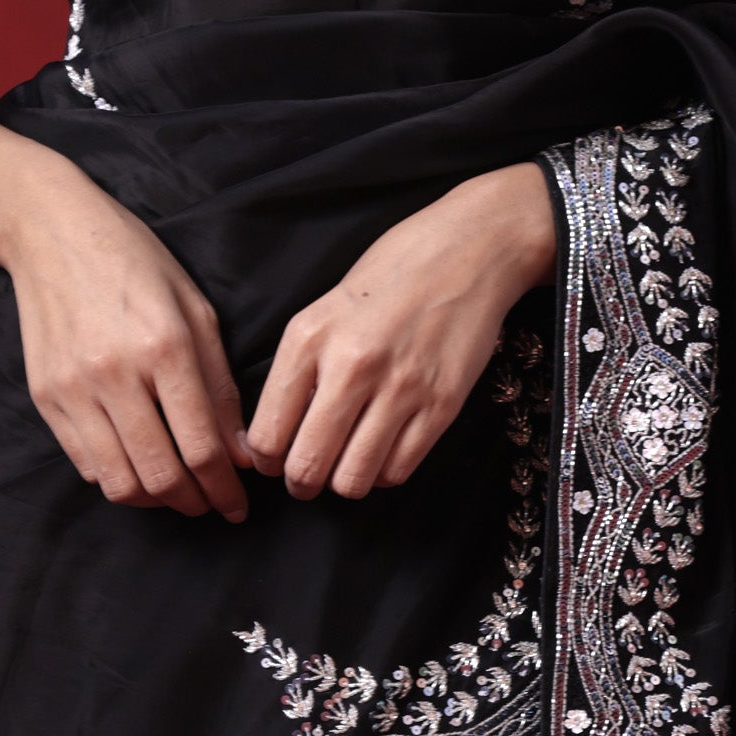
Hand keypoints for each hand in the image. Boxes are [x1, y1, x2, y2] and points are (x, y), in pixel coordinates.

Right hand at [2, 154, 251, 519]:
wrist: (50, 233)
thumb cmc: (135, 264)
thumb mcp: (195, 310)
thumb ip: (220, 386)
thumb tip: (241, 454)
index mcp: (164, 347)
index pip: (202, 447)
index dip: (225, 489)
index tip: (238, 505)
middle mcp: (115, 374)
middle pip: (161, 475)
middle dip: (195, 502)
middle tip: (212, 505)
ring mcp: (73, 389)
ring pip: (120, 482)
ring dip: (156, 501)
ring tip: (177, 493)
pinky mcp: (45, 398)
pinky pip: (86, 465)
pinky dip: (118, 480)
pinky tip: (140, 469)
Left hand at [245, 161, 556, 499]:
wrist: (467, 252)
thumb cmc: (391, 276)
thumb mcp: (325, 309)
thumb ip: (299, 367)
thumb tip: (276, 435)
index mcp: (310, 339)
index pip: (268, 433)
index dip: (268, 461)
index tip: (276, 462)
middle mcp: (351, 365)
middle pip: (308, 465)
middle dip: (301, 483)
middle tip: (306, 479)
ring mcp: (400, 388)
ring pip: (353, 480)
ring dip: (343, 483)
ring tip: (346, 468)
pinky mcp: (441, 405)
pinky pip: (398, 471)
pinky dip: (384, 474)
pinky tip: (382, 452)